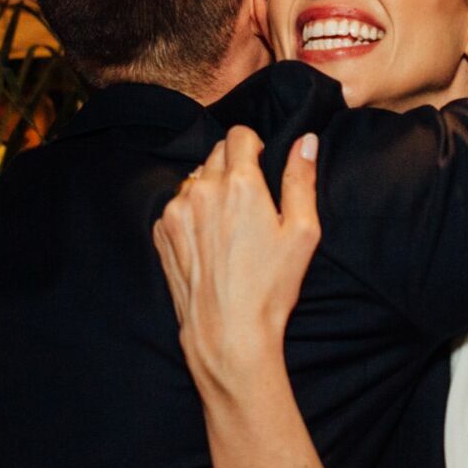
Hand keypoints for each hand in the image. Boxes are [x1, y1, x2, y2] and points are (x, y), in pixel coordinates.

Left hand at [152, 127, 319, 394]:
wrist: (228, 332)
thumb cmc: (271, 286)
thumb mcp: (302, 232)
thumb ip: (301, 179)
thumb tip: (305, 140)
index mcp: (240, 183)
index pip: (239, 135)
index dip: (254, 146)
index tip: (261, 166)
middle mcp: (202, 189)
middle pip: (216, 154)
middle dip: (233, 166)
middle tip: (249, 201)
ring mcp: (177, 210)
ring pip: (195, 179)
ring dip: (210, 189)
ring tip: (228, 225)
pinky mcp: (162, 232)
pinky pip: (177, 205)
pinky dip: (191, 213)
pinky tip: (209, 241)